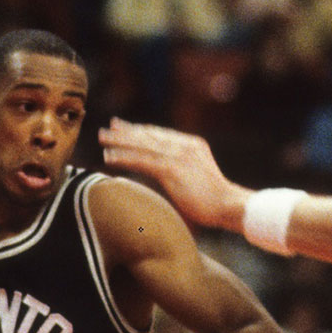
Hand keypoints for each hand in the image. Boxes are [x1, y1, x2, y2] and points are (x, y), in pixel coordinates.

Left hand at [99, 118, 249, 230]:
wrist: (229, 206)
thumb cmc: (215, 202)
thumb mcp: (198, 178)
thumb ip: (183, 172)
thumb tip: (168, 178)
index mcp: (192, 144)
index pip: (161, 134)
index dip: (140, 130)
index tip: (124, 127)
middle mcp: (184, 145)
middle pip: (149, 134)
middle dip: (127, 130)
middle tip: (108, 127)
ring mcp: (178, 155)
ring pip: (142, 144)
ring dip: (119, 141)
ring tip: (102, 138)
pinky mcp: (172, 169)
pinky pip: (142, 160)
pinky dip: (124, 157)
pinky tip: (109, 157)